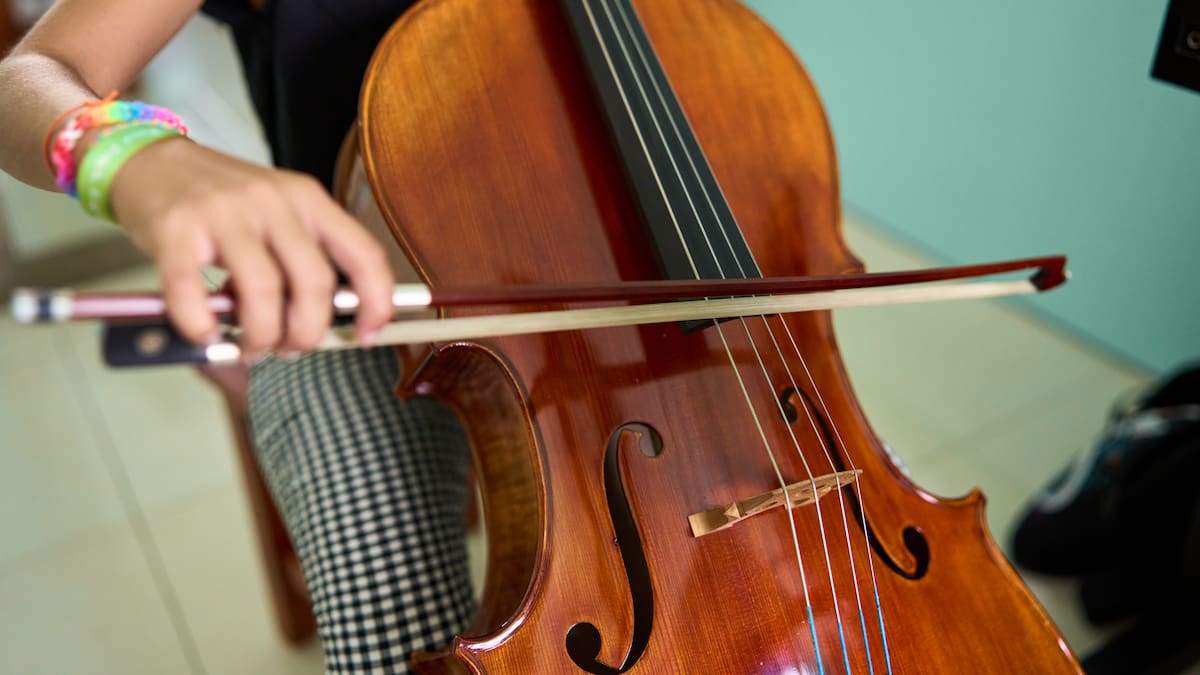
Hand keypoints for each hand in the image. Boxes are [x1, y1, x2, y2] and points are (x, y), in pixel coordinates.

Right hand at [106, 137, 394, 354]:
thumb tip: (324, 325)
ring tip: (251, 345)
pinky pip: (193, 292)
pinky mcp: (176, 229)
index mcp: (308, 199)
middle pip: (314, 283)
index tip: (367, 335)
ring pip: (262, 292)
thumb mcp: (278, 214)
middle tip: (290, 348)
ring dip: (261, 335)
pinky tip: (205, 334)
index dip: (377, 302)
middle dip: (307, 332)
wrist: (149, 160)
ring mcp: (224, 213)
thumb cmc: (221, 200)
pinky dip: (201, 326)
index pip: (364, 254)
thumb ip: (303, 259)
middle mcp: (272, 201)